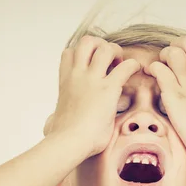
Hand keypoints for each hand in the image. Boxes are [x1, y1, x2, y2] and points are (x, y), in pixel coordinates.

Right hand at [44, 36, 140, 157]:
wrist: (69, 142)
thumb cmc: (61, 137)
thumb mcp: (52, 121)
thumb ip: (53, 117)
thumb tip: (50, 123)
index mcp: (65, 81)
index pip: (69, 53)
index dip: (83, 55)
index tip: (91, 66)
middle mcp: (77, 75)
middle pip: (87, 42)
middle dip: (101, 45)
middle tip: (109, 60)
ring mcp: (92, 80)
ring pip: (105, 48)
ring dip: (117, 52)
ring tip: (121, 65)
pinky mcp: (108, 89)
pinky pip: (126, 67)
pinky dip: (133, 66)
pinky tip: (135, 72)